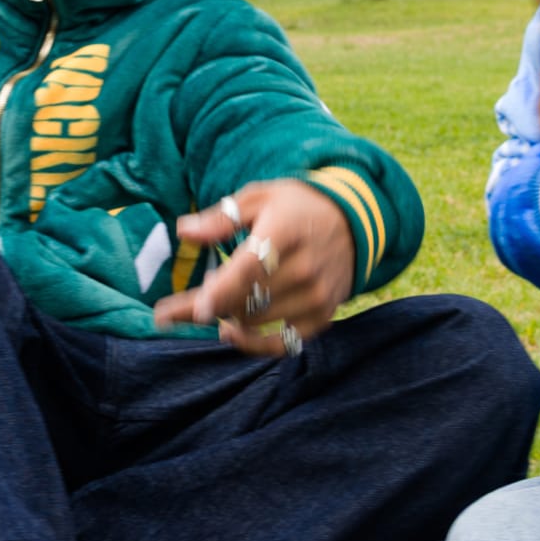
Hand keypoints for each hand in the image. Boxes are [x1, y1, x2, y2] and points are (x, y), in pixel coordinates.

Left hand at [151, 179, 355, 356]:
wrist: (355, 222)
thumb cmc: (298, 207)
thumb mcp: (260, 197)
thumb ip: (221, 218)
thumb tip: (184, 232)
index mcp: (284, 232)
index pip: (250, 269)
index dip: (221, 292)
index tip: (197, 310)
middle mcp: (304, 268)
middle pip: (246, 300)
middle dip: (207, 305)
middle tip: (185, 302)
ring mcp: (316, 296)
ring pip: (257, 321)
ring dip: (227, 317)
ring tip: (217, 299)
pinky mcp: (322, 316)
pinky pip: (282, 343)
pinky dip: (252, 343)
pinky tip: (231, 332)